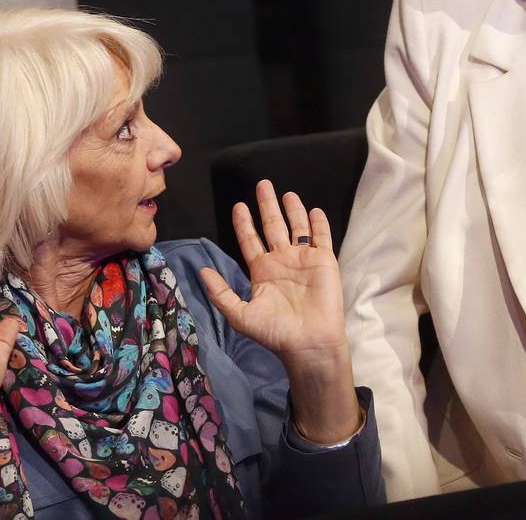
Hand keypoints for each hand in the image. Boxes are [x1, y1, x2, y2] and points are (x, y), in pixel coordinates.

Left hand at [200, 180, 361, 442]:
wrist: (308, 342)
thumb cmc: (275, 331)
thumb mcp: (240, 314)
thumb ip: (221, 292)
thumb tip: (201, 271)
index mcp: (262, 271)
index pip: (250, 240)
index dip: (244, 223)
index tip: (238, 206)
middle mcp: (281, 261)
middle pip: (272, 226)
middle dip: (267, 206)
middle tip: (262, 184)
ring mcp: (303, 259)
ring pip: (296, 227)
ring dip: (292, 210)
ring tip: (287, 193)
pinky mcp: (324, 261)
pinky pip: (321, 237)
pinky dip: (318, 223)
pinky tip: (313, 210)